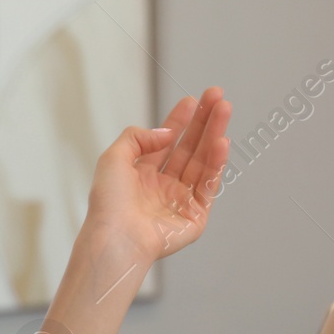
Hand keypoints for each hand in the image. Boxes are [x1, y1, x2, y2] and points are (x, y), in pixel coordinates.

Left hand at [84, 86, 231, 261]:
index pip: (167, 141)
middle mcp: (163, 186)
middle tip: (218, 97)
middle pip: (189, 148)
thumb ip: (137, 138)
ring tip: (225, 110)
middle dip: (204, 121)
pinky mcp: (195, 217)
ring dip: (214, 135)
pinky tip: (221, 141)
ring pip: (202, 162)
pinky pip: (209, 185)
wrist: (116, 237)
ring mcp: (180, 201)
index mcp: (142, 175)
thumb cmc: (108, 202)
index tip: (193, 99)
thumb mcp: (113, 158)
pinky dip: (217, 163)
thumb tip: (167, 133)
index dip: (180, 120)